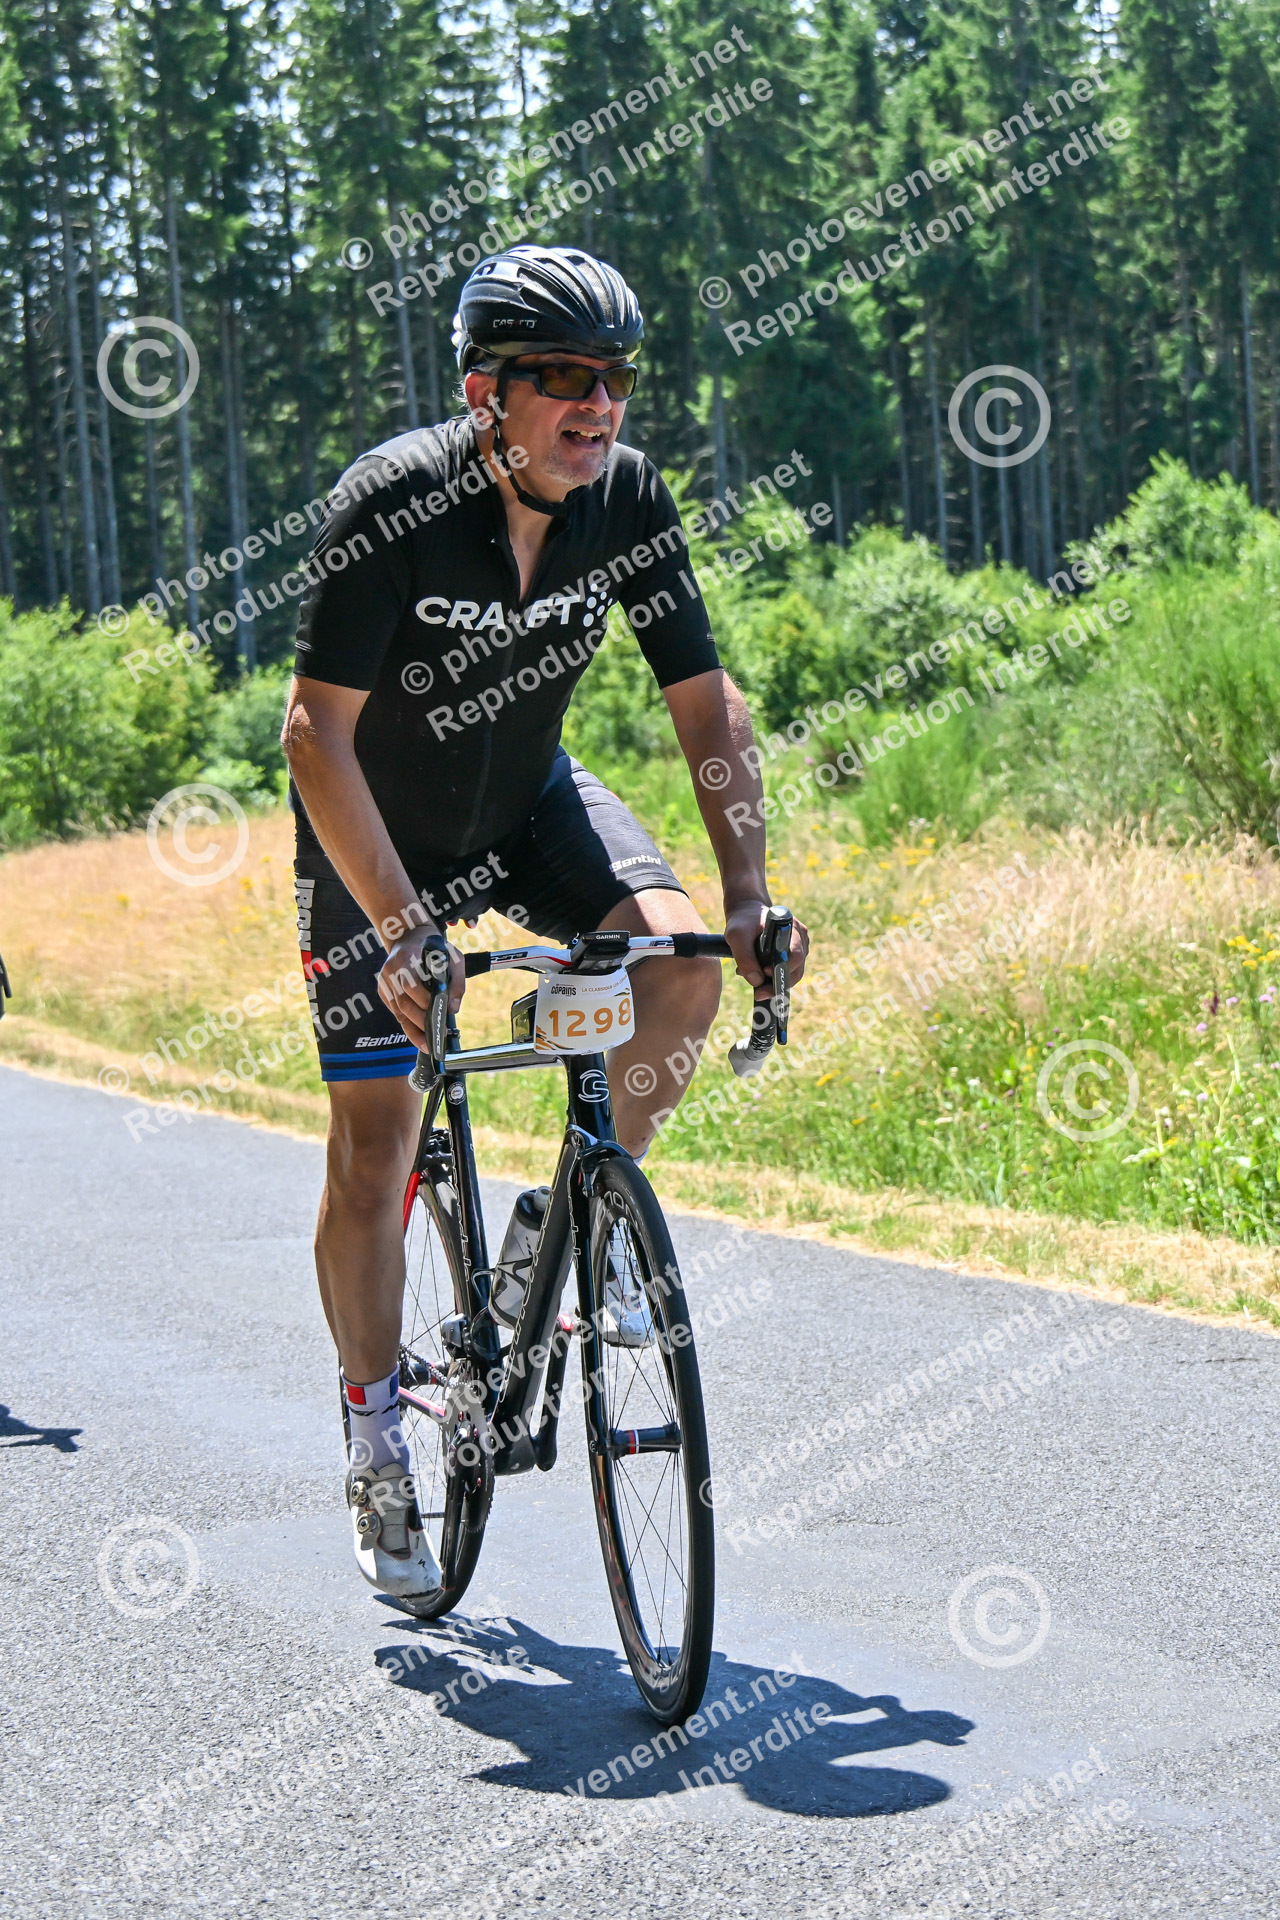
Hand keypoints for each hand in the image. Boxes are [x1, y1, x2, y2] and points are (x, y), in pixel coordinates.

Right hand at [377, 926, 464, 1048]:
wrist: (407, 934)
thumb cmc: (432, 947)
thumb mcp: (452, 957)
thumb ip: (456, 981)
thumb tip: (453, 1008)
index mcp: (406, 959)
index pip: (411, 986)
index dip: (424, 1002)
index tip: (439, 1015)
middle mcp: (391, 971)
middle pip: (403, 1003)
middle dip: (420, 1022)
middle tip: (436, 1037)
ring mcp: (384, 981)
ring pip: (397, 1011)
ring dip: (412, 1029)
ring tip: (427, 1044)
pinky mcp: (382, 989)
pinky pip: (394, 1010)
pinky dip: (406, 1024)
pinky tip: (418, 1035)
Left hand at [723, 900, 808, 996]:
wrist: (747, 913)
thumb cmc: (743, 921)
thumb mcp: (736, 935)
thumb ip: (744, 958)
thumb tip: (757, 981)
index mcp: (791, 928)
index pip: (796, 956)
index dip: (782, 969)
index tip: (764, 973)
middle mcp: (801, 937)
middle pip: (797, 970)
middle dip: (777, 983)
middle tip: (759, 993)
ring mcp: (800, 946)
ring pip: (793, 973)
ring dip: (774, 981)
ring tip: (754, 979)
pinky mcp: (794, 953)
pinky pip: (788, 971)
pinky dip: (774, 977)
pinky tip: (758, 974)